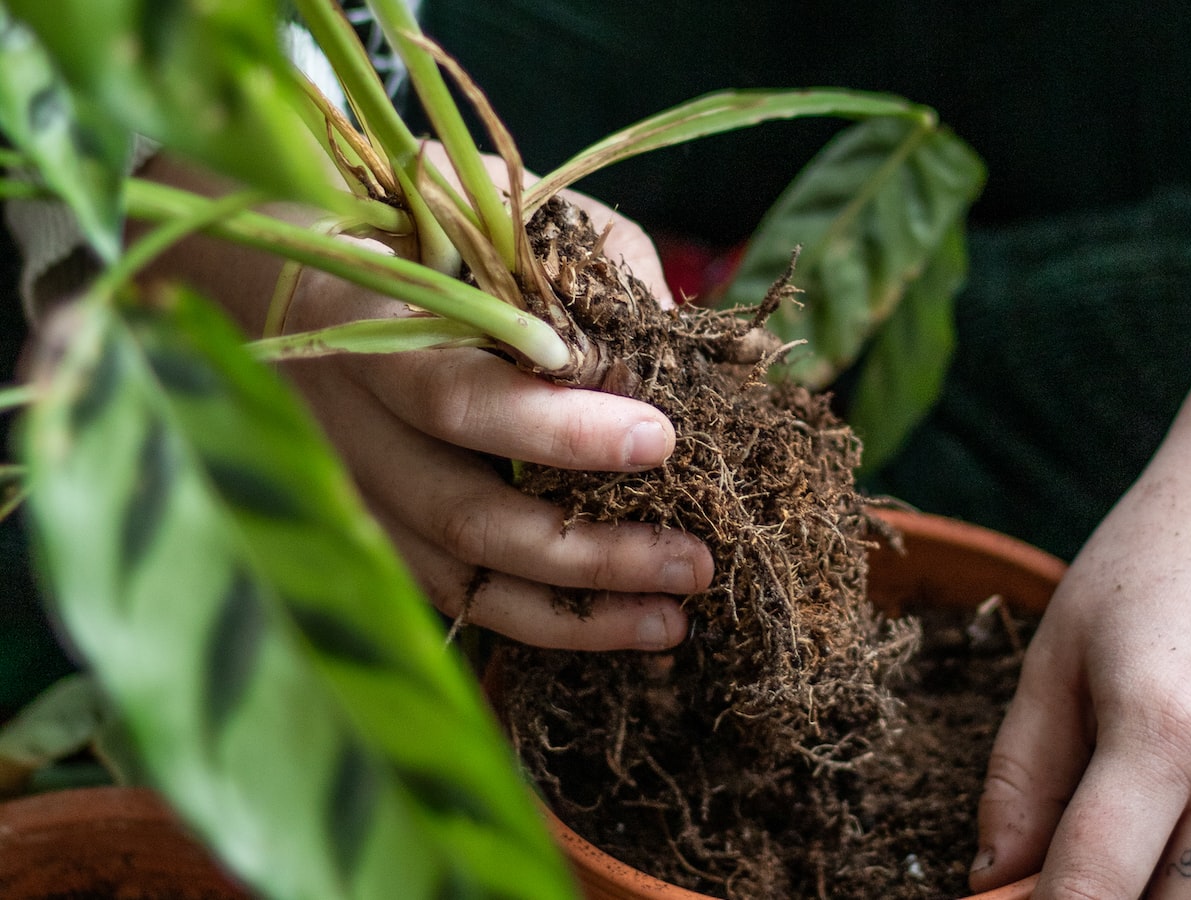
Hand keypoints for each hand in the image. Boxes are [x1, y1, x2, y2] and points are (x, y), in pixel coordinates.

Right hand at [277, 191, 711, 651]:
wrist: (289, 276)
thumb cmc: (424, 234)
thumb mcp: (503, 216)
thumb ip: (594, 269)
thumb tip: (681, 349)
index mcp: (371, 329)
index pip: (460, 397)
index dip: (558, 431)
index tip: (660, 439)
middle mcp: (349, 426)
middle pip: (463, 514)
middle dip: (588, 549)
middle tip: (694, 559)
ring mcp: (354, 491)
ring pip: (460, 577)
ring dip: (573, 612)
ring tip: (672, 621)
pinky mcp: (374, 532)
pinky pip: (455, 597)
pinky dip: (539, 622)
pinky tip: (619, 625)